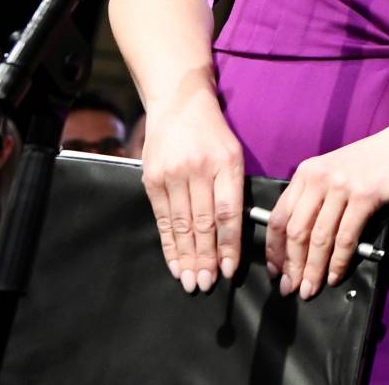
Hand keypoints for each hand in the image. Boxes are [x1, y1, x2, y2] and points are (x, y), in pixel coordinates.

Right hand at [140, 85, 245, 293]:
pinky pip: (161, 219)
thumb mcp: (234, 153)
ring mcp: (172, 175)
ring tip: (191, 281)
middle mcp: (198, 170)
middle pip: (202, 223)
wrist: (179, 103)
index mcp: (226, 164)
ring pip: (180, 225)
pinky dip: (168, 244)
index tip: (229, 269)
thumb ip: (235, 188)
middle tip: (206, 285)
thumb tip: (237, 233)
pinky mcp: (151, 180)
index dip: (228, 244)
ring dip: (186, 257)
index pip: (228, 212)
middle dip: (205, 258)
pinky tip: (174, 263)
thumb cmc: (214, 134)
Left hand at [265, 118, 388, 299]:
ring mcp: (342, 186)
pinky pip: (346, 237)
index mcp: (307, 173)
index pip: (277, 217)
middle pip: (295, 231)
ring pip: (319, 237)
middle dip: (292, 266)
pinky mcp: (366, 196)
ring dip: (313, 269)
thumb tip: (300, 244)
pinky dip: (339, 262)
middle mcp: (319, 178)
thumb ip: (317, 199)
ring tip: (310, 289)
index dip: (274, 250)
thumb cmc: (376, 162)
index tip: (276, 272)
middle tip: (292, 289)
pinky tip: (336, 275)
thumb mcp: (336, 174)